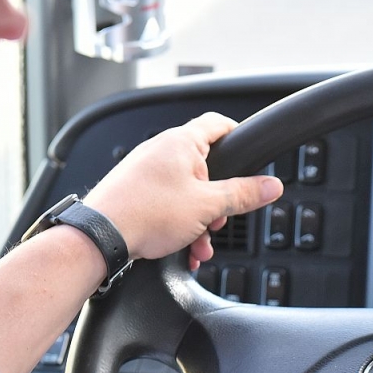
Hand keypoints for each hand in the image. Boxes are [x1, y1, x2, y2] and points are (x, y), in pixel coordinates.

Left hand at [82, 113, 283, 268]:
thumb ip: (243, 194)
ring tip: (198, 245)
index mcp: (181, 143)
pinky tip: (182, 248)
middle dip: (217, 201)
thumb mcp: (207, 206)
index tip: (250, 150)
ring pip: (186, 193)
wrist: (101, 235)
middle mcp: (161, 151)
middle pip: (205, 170)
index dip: (238, 134)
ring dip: (199, 222)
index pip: (218, 124)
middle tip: (218, 220)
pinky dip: (179, 225)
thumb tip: (271, 186)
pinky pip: (167, 204)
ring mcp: (145, 171)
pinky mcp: (134, 190)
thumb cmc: (146, 213)